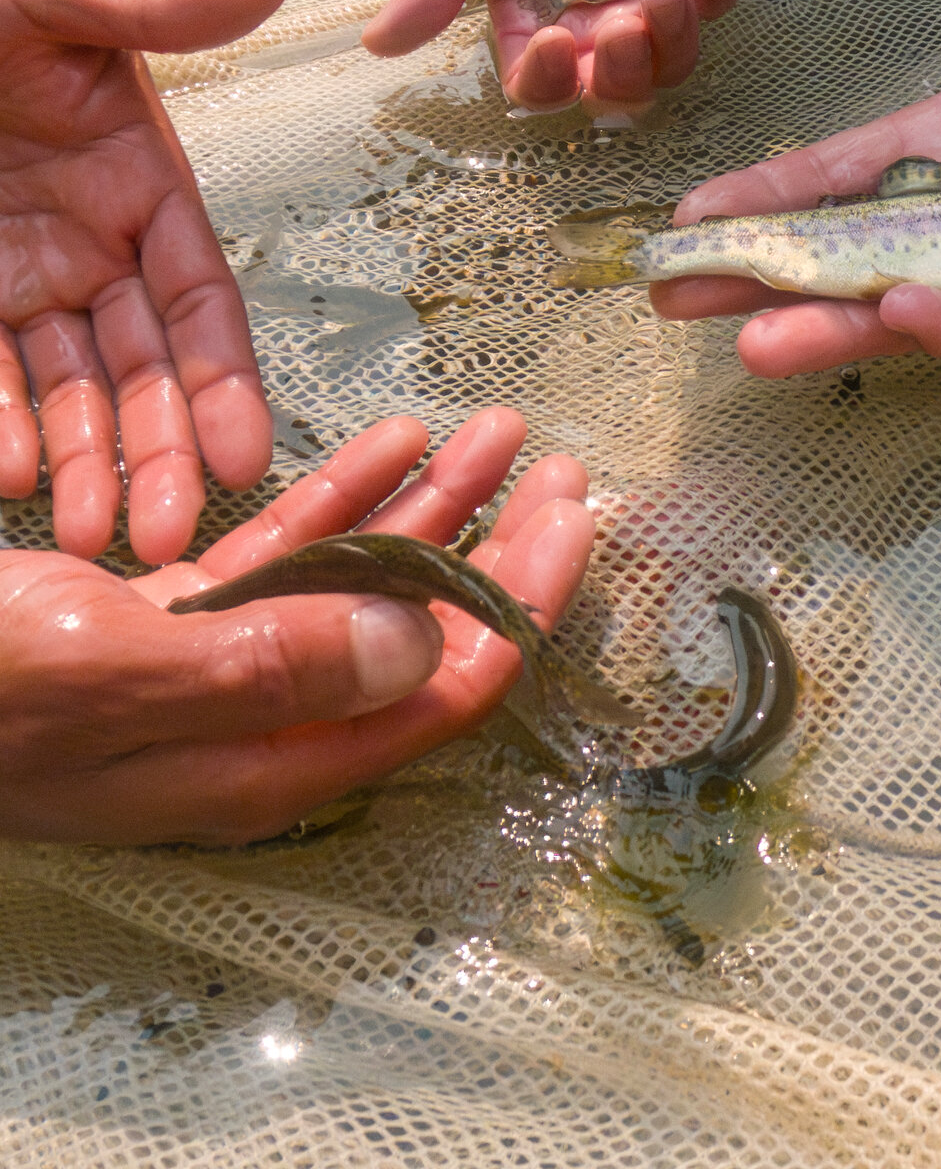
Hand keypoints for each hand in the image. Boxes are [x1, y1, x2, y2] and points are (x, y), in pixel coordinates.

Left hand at [0, 0, 288, 563]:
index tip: (246, 453)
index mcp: (138, 180)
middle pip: (140, 367)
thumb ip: (152, 6)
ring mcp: (13, 279)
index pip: (198, 297)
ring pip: (64, 391)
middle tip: (163, 536)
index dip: (224, 378)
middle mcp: (86, 246)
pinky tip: (5, 475)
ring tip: (83, 534)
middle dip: (155, 453)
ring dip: (81, 462)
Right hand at [0, 405, 595, 844]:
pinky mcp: (180, 620)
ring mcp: (226, 668)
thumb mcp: (121, 676)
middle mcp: (268, 720)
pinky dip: (344, 495)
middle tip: (560, 466)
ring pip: (363, 580)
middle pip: (423, 631)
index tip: (573, 522)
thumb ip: (276, 666)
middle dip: (497, 544)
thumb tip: (423, 650)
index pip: (441, 690)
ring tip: (496, 429)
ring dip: (434, 502)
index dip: (518, 605)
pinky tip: (395, 440)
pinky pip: (291, 555)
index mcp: (272, 757)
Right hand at [362, 0, 741, 114]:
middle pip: (613, 89)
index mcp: (531, 14)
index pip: (539, 84)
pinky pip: (713, 10)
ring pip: (669, 62)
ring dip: (674, 41)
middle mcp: (589, 19)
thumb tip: (377, 44)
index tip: (554, 43)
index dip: (549, 82)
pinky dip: (717, 1)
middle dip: (624, 70)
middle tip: (625, 23)